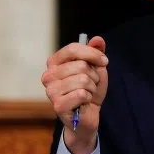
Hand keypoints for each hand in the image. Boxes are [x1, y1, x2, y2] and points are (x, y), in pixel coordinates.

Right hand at [41, 36, 108, 153]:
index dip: (92, 54)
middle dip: (94, 76)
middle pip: (80, 65)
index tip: (104, 61)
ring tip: (87, 93)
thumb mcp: (96, 68)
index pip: (73, 49)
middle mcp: (48, 75)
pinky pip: (82, 94)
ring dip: (92, 88)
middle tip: (91, 84)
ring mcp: (51, 91)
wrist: (87, 115)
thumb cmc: (89, 90)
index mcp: (54, 62)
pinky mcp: (57, 105)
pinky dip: (88, 98)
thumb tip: (98, 39)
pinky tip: (83, 102)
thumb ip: (96, 52)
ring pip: (82, 80)